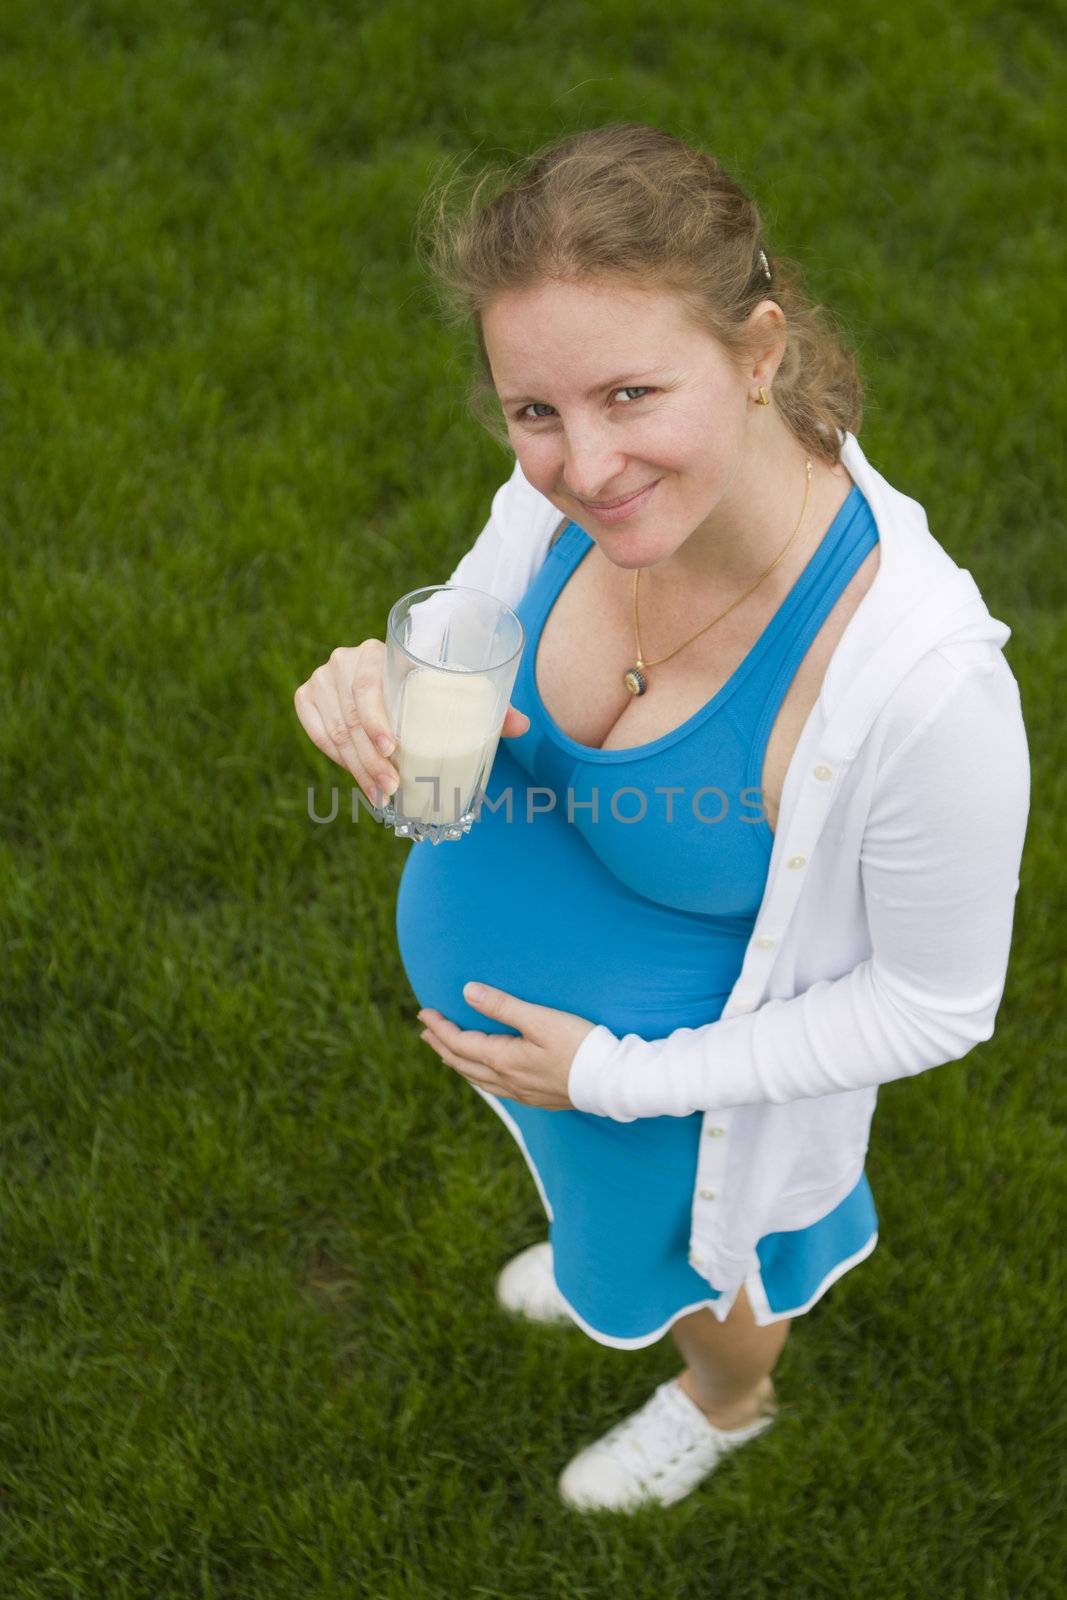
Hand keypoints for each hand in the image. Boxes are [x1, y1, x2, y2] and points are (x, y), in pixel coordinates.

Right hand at [293, 640, 530, 811]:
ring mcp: (321, 679)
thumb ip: (488, 705)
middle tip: (392, 789)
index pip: (368, 688)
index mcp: (377, 651)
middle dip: (371, 759)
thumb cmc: (427, 685)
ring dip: (357, 768)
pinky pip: (318, 735)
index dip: (376, 721)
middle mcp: (343, 661)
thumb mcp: (452, 691)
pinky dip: (339, 761)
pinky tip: (360, 782)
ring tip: (382, 794)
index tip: (394, 750)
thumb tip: (523, 726)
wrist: (384, 674)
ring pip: (334, 732)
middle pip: (351, 717)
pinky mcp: (307, 698)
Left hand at [416, 983, 596, 1109]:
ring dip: (458, 1063)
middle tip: (425, 1032)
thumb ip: (503, 1006)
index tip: (423, 1013)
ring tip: (446, 1053)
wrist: (612, 1081)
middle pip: (463, 1064)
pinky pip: (496, 1088)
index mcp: (504, 1060)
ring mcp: (522, 1092)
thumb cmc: (579, 1045)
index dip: (439, 1028)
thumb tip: (467, 991)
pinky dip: (479, 1077)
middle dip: (441, 1046)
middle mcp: (507, 1081)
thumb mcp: (540, 1020)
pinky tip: (485, 1075)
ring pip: (478, 1080)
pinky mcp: (537, 1098)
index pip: (460, 1044)